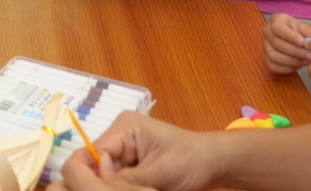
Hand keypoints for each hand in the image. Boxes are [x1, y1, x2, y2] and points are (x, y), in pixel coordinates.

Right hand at [51, 113, 220, 190]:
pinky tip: (135, 190)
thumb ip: (129, 178)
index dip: (98, 174)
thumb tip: (99, 184)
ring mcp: (124, 151)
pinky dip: (123, 188)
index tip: (107, 190)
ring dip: (116, 186)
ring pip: (105, 174)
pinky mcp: (129, 165)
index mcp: (125, 127)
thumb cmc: (192, 160)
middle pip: (98, 164)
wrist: (214, 164)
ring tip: (136, 189)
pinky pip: (116, 179)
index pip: (96, 152)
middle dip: (107, 181)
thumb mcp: (161, 171)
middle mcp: (119, 136)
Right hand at [261, 13, 310, 73]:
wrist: (305, 45)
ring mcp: (266, 46)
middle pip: (276, 43)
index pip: (277, 27)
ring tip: (307, 61)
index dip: (289, 36)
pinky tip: (299, 66)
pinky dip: (287, 68)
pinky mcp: (267, 59)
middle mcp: (267, 31)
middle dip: (295, 51)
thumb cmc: (306, 35)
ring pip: (274, 56)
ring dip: (292, 61)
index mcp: (277, 20)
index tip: (303, 43)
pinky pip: (273, 66)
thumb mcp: (310, 30)